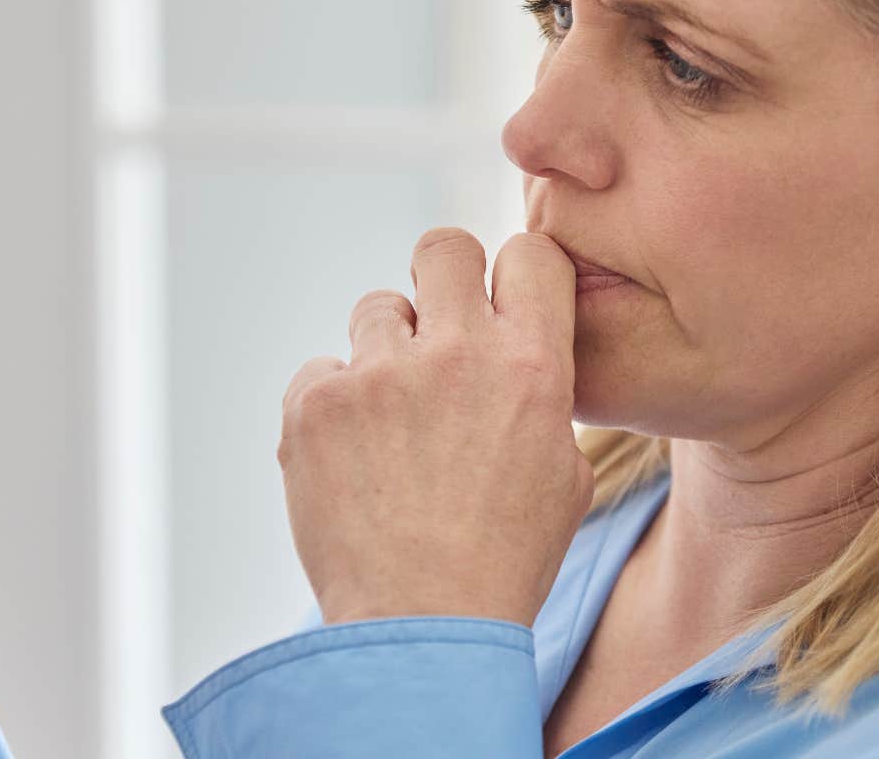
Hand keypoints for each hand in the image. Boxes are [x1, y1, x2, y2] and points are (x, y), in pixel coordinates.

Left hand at [279, 227, 593, 626]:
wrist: (422, 631)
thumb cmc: (503, 562)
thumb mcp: (564, 476)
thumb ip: (543, 395)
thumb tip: (520, 353)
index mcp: (531, 366)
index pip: (531, 252)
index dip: (517, 275)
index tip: (503, 304)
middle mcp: (456, 354)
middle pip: (443, 247)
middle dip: (443, 280)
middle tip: (438, 333)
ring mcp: (377, 376)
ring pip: (377, 308)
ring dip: (386, 353)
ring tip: (394, 426)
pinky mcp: (313, 405)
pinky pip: (322, 369)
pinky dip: (334, 407)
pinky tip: (354, 462)